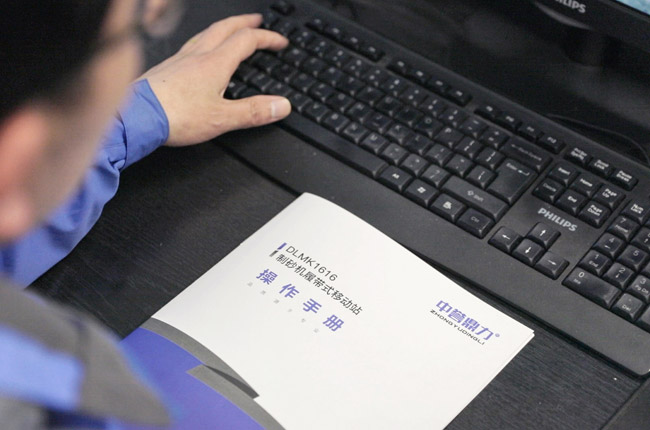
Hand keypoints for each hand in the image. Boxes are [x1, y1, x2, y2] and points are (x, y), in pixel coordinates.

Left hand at [140, 14, 290, 146]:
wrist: (135, 117)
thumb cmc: (173, 116)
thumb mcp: (222, 118)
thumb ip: (253, 112)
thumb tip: (281, 105)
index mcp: (215, 63)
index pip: (247, 40)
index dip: (267, 38)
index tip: (280, 42)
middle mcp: (196, 55)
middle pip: (225, 28)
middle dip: (245, 23)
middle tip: (256, 21)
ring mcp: (178, 59)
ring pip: (205, 34)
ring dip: (223, 28)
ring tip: (230, 31)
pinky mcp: (165, 68)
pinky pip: (189, 46)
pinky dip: (202, 42)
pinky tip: (198, 54)